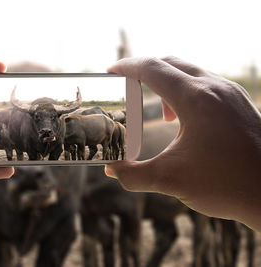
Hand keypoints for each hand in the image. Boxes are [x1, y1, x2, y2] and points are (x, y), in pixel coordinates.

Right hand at [105, 57, 260, 230]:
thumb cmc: (227, 184)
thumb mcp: (171, 180)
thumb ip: (133, 175)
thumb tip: (110, 170)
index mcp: (196, 99)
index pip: (152, 69)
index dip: (127, 67)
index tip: (110, 72)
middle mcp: (215, 87)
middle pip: (170, 63)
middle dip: (144, 71)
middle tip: (127, 87)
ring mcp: (231, 93)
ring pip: (190, 72)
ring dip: (167, 83)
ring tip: (160, 113)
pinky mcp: (239, 102)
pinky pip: (205, 84)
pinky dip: (186, 91)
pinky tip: (184, 120)